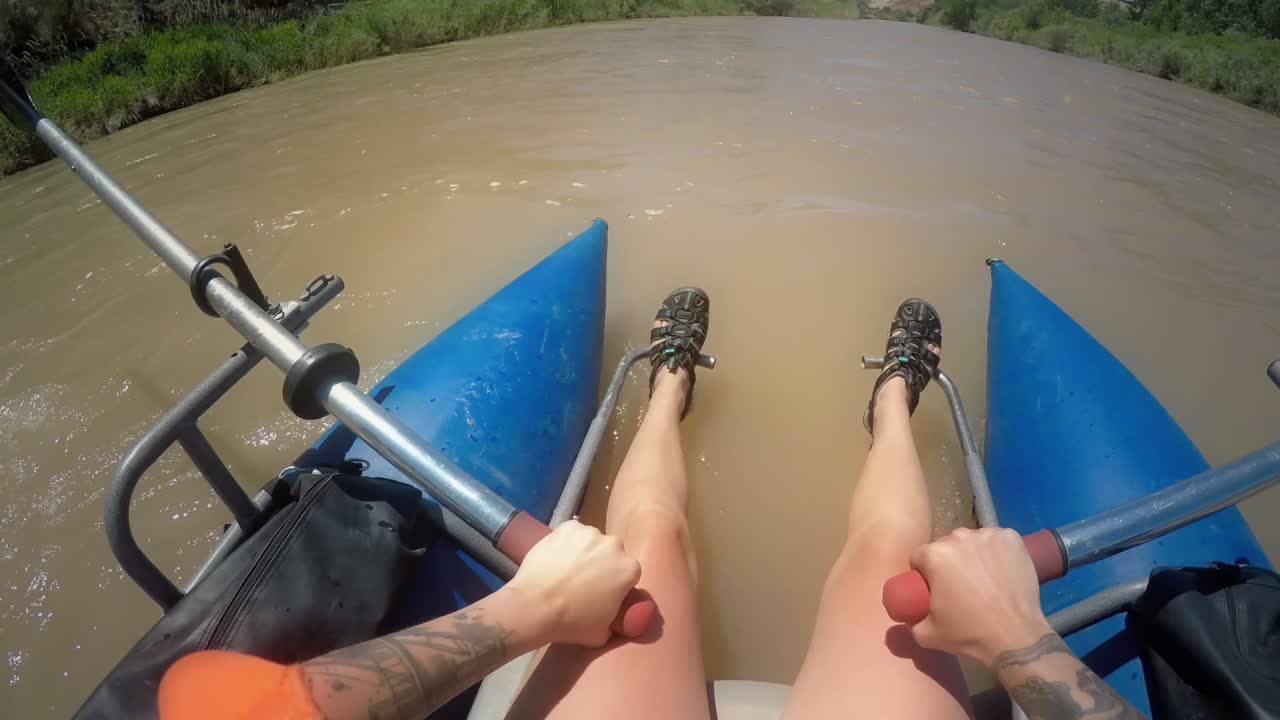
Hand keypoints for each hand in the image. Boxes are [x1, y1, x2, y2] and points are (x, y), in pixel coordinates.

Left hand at [506, 520, 640, 647]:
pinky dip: (566, 542)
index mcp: (629, 569)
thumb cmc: (572, 623)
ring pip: (591, 541)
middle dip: (602, 563)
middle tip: (583, 580)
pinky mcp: (568, 527)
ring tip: (566, 568)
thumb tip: (612, 619)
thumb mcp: (603, 632)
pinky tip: (556, 557)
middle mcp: (614, 545)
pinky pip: (572, 533)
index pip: (628, 573)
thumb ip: (614, 621)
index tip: (603, 591)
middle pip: (612, 553)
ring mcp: (590, 533)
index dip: (616, 583)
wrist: (535, 606)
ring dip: (584, 551)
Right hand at [907, 527, 1052, 667]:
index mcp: (935, 554)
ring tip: (984, 579)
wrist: (1016, 637)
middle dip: (949, 562)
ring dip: (973, 554)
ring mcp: (988, 535)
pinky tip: (1000, 570)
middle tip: (961, 585)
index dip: (924, 573)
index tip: (935, 588)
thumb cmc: (969, 633)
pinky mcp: (1012, 538)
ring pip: (972, 541)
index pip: (919, 557)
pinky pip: (996, 540)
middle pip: (946, 546)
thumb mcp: (927, 634)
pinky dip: (997, 551)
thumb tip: (906, 615)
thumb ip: (910, 622)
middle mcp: (959, 537)